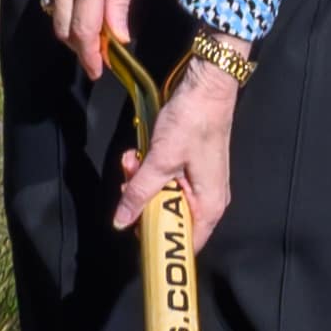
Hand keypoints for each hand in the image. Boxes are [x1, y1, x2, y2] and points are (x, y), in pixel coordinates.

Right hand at [39, 0, 152, 76]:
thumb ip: (120, 4)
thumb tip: (116, 38)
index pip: (83, 31)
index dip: (90, 56)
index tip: (99, 69)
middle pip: (63, 28)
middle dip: (80, 46)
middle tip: (98, 53)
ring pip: (55, 11)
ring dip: (72, 23)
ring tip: (94, 23)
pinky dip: (65, 1)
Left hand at [113, 57, 240, 250]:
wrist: (206, 86)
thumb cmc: (192, 123)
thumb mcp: (160, 160)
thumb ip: (139, 193)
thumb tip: (121, 221)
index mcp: (209, 205)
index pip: (186, 243)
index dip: (160, 243)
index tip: (134, 235)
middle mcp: (208, 199)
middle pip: (170, 218)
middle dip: (143, 203)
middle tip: (128, 183)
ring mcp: (199, 183)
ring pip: (163, 197)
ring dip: (142, 182)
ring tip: (132, 161)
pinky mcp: (189, 168)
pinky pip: (165, 180)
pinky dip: (149, 170)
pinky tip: (139, 154)